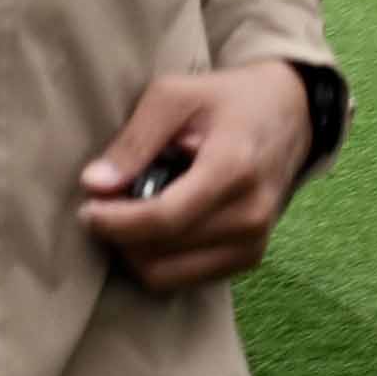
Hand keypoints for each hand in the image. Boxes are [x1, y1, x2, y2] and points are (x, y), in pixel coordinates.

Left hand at [74, 60, 317, 290]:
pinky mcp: (249, 258)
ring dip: (135, 251)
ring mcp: (253, 243)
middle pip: (158, 254)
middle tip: (107, 204)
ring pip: (166, 276)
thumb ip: (134, 141)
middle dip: (119, 235)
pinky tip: (157, 224)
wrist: (290, 115)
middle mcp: (249, 216)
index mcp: (233, 169)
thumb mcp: (176, 96)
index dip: (115, 222)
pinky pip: (184, 279)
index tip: (86, 209)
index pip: (164, 219)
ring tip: (132, 212)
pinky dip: (158, 259)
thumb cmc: (226, 100)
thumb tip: (93, 185)